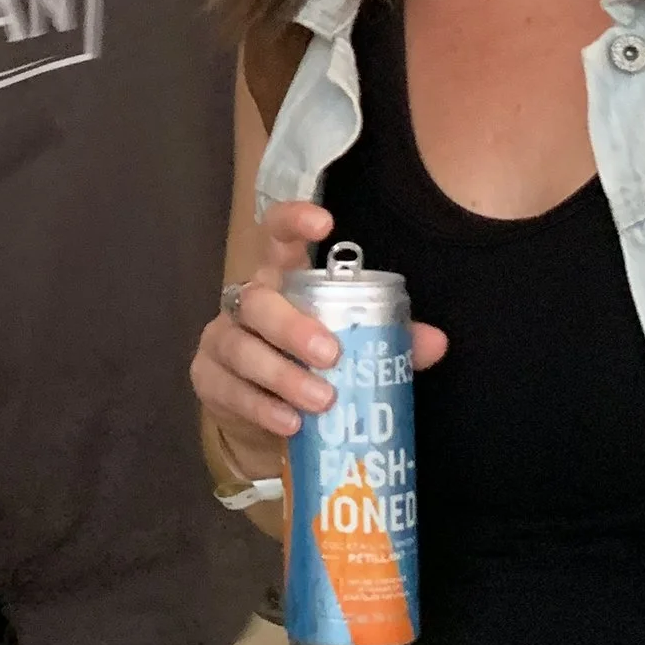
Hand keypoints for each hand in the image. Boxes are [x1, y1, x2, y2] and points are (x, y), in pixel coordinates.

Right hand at [191, 200, 445, 480]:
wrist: (269, 421)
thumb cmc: (313, 368)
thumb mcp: (351, 350)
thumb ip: (389, 341)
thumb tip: (436, 341)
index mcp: (282, 280)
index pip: (276, 235)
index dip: (293, 221)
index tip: (323, 224)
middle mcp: (247, 303)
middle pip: (258, 301)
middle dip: (292, 326)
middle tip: (330, 354)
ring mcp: (221, 340)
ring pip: (240, 347)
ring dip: (282, 375)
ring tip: (320, 401)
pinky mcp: (208, 380)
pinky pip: (230, 390)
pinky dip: (261, 407)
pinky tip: (289, 423)